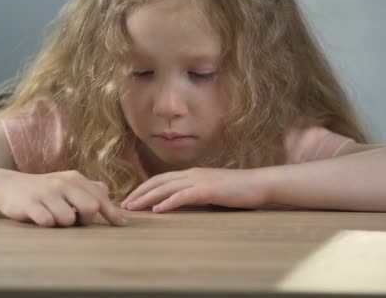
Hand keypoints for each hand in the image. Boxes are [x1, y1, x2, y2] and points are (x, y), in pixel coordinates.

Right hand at [0, 170, 126, 227]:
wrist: (8, 186)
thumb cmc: (45, 190)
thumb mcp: (69, 185)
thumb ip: (92, 193)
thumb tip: (120, 212)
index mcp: (75, 178)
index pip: (100, 198)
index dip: (112, 214)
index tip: (122, 224)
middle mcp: (62, 183)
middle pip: (90, 208)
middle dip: (85, 220)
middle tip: (74, 219)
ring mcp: (46, 193)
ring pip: (68, 219)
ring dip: (63, 224)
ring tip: (53, 216)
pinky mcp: (30, 205)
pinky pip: (47, 222)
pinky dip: (47, 224)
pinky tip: (40, 217)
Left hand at [120, 167, 269, 212]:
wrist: (260, 184)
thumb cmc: (239, 190)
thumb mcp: (213, 191)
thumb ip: (196, 194)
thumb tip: (181, 204)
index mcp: (192, 174)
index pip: (161, 179)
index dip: (144, 188)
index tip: (131, 198)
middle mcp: (192, 174)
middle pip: (158, 182)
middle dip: (139, 193)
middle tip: (125, 204)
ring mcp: (200, 181)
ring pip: (166, 188)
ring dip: (147, 198)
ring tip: (134, 207)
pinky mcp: (208, 190)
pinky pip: (183, 196)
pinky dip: (168, 202)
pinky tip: (157, 210)